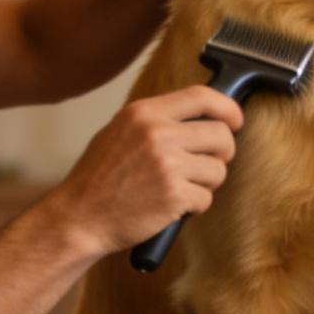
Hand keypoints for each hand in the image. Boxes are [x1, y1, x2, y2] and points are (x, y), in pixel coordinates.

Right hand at [50, 85, 243, 254]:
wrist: (79, 217)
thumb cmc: (97, 179)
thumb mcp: (119, 132)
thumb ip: (155, 121)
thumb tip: (198, 118)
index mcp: (144, 113)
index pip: (202, 96)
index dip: (228, 108)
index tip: (235, 121)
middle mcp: (157, 134)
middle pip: (221, 135)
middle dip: (223, 153)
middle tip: (208, 165)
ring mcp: (167, 165)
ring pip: (218, 170)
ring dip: (206, 184)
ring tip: (179, 188)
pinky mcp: (174, 195)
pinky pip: (206, 198)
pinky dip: (193, 206)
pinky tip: (170, 206)